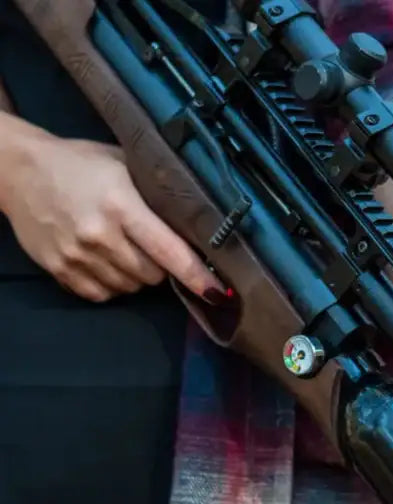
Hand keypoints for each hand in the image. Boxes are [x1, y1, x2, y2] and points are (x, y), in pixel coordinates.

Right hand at [1, 133, 223, 302]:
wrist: (18, 171)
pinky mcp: (60, 271)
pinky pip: (103, 295)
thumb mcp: (124, 165)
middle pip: (153, 276)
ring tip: (124, 247)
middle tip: (151, 244)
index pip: (170, 251)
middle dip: (162, 267)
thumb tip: (198, 224)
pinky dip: (113, 284)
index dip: (197, 275)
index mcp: (121, 205)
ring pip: (131, 288)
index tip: (218, 292)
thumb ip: (158, 195)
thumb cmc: (81, 164)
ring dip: (137, 276)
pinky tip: (105, 260)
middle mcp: (100, 235)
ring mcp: (77, 257)